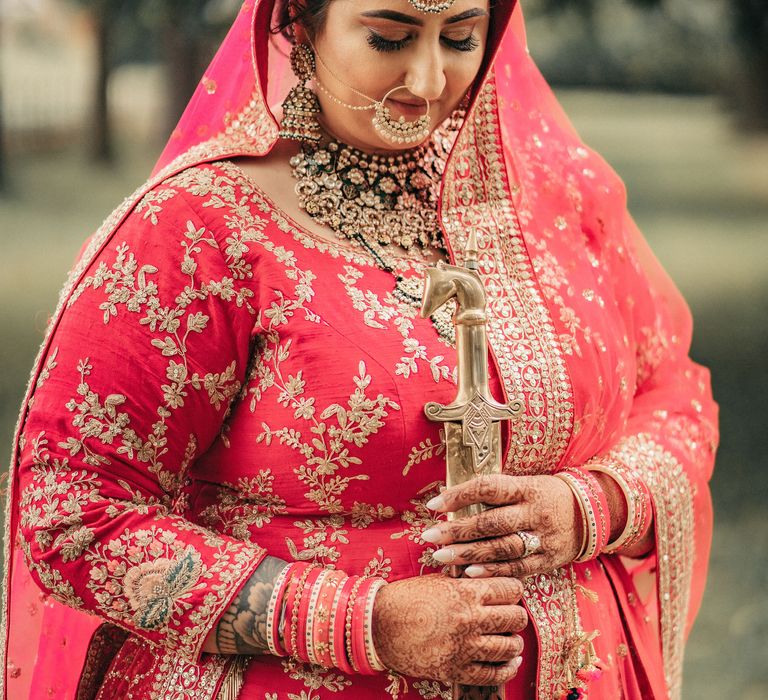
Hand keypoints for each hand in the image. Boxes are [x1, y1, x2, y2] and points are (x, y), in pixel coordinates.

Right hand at [373, 574, 526, 685]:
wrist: (379, 625)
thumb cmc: (408, 598)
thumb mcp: (440, 580)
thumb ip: (468, 581)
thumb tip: (494, 581)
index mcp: (466, 591)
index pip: (511, 589)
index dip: (513, 590)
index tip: (509, 594)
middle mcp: (470, 619)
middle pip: (516, 618)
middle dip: (515, 616)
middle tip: (508, 616)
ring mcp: (464, 647)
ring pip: (510, 647)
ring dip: (513, 643)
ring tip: (509, 639)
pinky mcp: (456, 670)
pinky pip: (495, 674)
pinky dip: (507, 668)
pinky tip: (509, 661)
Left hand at [421, 475, 580, 578]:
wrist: (591, 514)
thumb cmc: (545, 495)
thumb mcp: (526, 484)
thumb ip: (495, 493)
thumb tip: (451, 499)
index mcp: (527, 488)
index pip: (489, 488)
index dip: (460, 495)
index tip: (433, 504)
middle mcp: (534, 513)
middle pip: (492, 522)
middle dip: (457, 531)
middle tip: (428, 537)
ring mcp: (543, 538)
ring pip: (502, 548)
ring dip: (468, 554)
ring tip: (441, 557)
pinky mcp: (547, 560)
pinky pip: (517, 569)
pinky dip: (492, 571)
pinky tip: (468, 573)